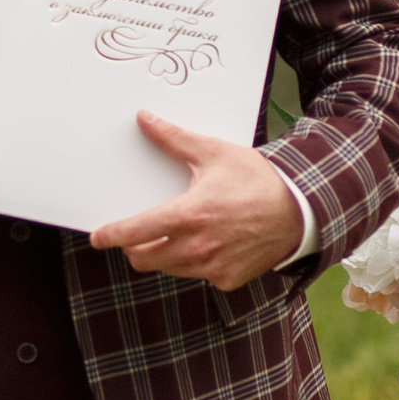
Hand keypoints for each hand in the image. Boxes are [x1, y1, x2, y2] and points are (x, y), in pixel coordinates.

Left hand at [90, 115, 302, 291]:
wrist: (300, 210)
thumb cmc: (258, 180)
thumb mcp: (214, 153)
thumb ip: (174, 140)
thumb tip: (144, 119)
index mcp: (188, 216)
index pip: (135, 232)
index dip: (111, 236)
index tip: (97, 237)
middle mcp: (197, 247)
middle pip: (144, 258)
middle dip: (134, 246)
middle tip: (139, 233)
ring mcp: (212, 268)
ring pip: (168, 268)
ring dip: (163, 255)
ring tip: (177, 233)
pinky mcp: (227, 280)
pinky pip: (197, 275)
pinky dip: (194, 263)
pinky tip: (209, 243)